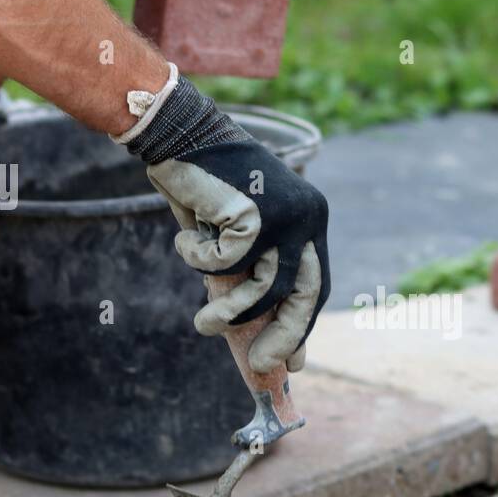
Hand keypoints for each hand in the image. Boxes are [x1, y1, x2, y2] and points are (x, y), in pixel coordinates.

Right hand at [122, 75, 329, 372]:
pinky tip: (185, 238)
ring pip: (268, 288)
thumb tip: (259, 334)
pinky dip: (198, 259)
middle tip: (261, 364)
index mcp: (312, 220)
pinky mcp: (256, 215)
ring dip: (232, 313)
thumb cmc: (205, 185)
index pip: (315, 284)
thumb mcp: (238, 235)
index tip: (292, 360)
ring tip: (203, 326)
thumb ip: (253, 274)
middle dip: (285, 336)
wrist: (181, 132)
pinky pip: (224, 263)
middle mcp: (309, 218)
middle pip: (306, 293)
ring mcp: (287, 216)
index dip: (301, 324)